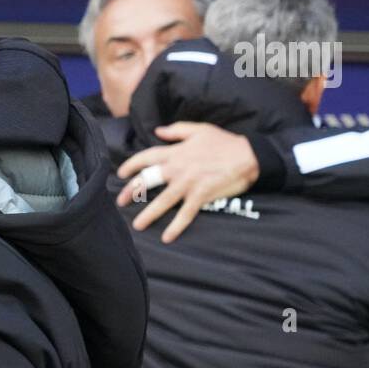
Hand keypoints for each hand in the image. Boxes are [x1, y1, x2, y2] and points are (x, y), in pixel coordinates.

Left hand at [115, 122, 259, 242]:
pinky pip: (185, 214)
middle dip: (132, 191)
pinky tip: (167, 237)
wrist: (248, 155)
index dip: (131, 165)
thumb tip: (158, 131)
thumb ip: (177, 130)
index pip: (146, 158)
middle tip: (120, 202)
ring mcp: (188, 183)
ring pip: (162, 200)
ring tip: (137, 225)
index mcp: (175, 152)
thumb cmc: (224, 142)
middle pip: (148, 180)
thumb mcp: (199, 129)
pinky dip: (176, 226)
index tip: (121, 174)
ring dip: (148, 214)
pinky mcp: (201, 196)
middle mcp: (177, 168)